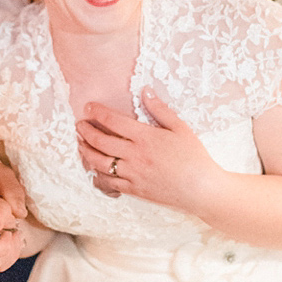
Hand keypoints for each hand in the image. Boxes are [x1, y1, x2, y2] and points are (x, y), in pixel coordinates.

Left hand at [76, 87, 219, 212]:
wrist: (201, 190)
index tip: (88, 107)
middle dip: (85, 131)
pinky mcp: (134, 190)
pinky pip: (108, 183)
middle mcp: (134, 156)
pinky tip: (94, 169)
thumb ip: (160, 109)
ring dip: (86, 152)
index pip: (113, 121)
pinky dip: (97, 175)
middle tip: (79, 125)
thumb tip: (146, 91)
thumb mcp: (180, 128)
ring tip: (81, 144)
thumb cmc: (194, 158)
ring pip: (99, 163)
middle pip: (100, 142)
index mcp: (145, 138)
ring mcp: (132, 175)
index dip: (97, 113)